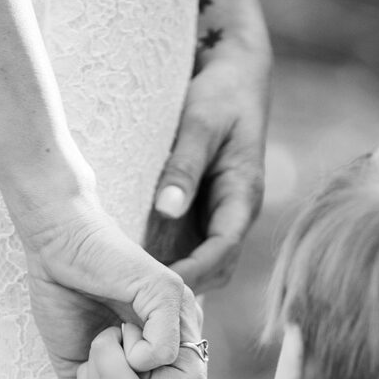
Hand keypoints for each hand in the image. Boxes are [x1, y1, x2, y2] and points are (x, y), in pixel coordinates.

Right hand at [5, 172, 206, 378]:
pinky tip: (116, 337)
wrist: (53, 246)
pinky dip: (141, 356)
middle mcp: (179, 324)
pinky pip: (167, 348)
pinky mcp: (165, 292)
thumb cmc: (64, 295)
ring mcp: (177, 308)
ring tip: (116, 360)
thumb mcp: (78, 358)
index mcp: (165, 338)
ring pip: (189, 372)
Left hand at [150, 36, 271, 292]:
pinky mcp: (201, 213)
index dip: (193, 273)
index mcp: (242, 198)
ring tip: (139, 298)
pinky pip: (187, 250)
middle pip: (215, 270)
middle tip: (145, 305)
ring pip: (202, 266)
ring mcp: (218, 217)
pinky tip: (135, 274)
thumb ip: (184, 167)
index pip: (223, 251)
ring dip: (176, 284)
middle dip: (185, 291)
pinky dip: (167, 266)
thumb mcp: (201, 123)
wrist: (234, 72)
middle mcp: (233, 215)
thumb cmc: (220, 93)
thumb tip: (166, 210)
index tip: (161, 289)